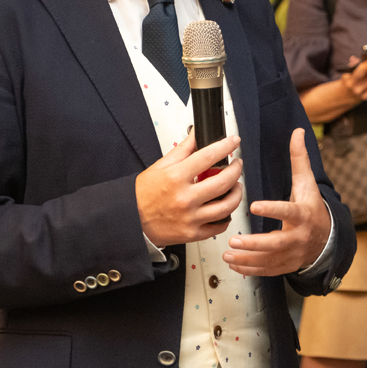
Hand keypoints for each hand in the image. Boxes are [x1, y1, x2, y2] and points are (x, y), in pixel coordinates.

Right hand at [137, 132, 242, 246]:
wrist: (129, 219)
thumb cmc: (143, 194)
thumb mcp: (160, 166)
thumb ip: (182, 149)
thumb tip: (197, 134)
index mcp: (176, 178)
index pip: (208, 156)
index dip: (225, 146)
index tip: (233, 141)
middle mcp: (184, 198)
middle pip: (224, 182)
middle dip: (236, 170)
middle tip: (237, 165)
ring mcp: (190, 217)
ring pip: (226, 205)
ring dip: (237, 193)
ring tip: (236, 186)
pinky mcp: (192, 233)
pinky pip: (218, 226)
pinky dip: (226, 217)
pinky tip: (225, 208)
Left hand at [223, 128, 330, 275]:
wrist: (327, 238)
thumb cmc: (312, 207)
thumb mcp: (307, 183)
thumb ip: (299, 159)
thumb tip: (298, 132)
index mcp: (303, 214)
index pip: (288, 211)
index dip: (273, 209)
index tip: (255, 206)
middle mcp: (299, 236)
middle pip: (277, 243)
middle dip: (254, 244)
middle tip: (233, 240)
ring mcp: (293, 254)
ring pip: (270, 260)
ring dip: (247, 259)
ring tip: (228, 253)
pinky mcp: (286, 265)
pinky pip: (267, 270)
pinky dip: (250, 269)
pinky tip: (235, 264)